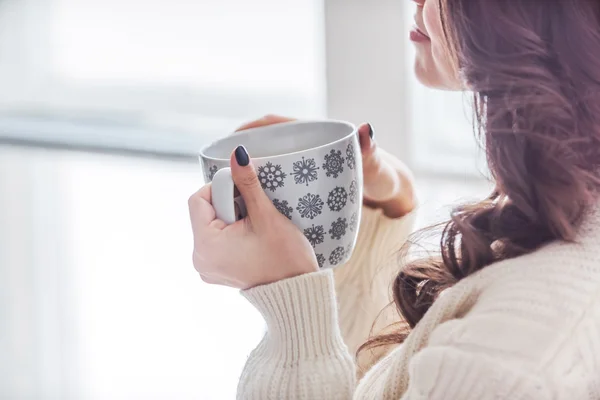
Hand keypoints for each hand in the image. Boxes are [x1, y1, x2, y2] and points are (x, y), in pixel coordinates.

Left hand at [188, 146, 318, 289]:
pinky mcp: (218, 270)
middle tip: (254, 212)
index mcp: (205, 246)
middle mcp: (199, 259)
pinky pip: (218, 240)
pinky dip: (233, 232)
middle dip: (229, 204)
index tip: (245, 193)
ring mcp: (207, 267)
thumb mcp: (266, 216)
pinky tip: (253, 237)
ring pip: (212, 224)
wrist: (297, 292)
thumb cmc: (285, 258)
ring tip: (255, 226)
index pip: (198, 199)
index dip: (220, 189)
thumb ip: (248, 184)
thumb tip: (237, 154)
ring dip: (232, 217)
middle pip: (205, 212)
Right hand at [237, 115, 415, 217]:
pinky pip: (275, 184)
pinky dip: (262, 193)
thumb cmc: (382, 174)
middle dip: (242, 157)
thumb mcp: (376, 166)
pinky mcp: (299, 185)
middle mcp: (303, 148)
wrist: (386, 194)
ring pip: (266, 167)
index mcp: (314, 135)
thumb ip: (371, 151)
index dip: (250, 128)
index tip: (232, 141)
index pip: (274, 124)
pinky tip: (253, 209)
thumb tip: (366, 130)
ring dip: (248, 177)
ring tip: (230, 194)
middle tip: (223, 175)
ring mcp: (300, 167)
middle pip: (264, 145)